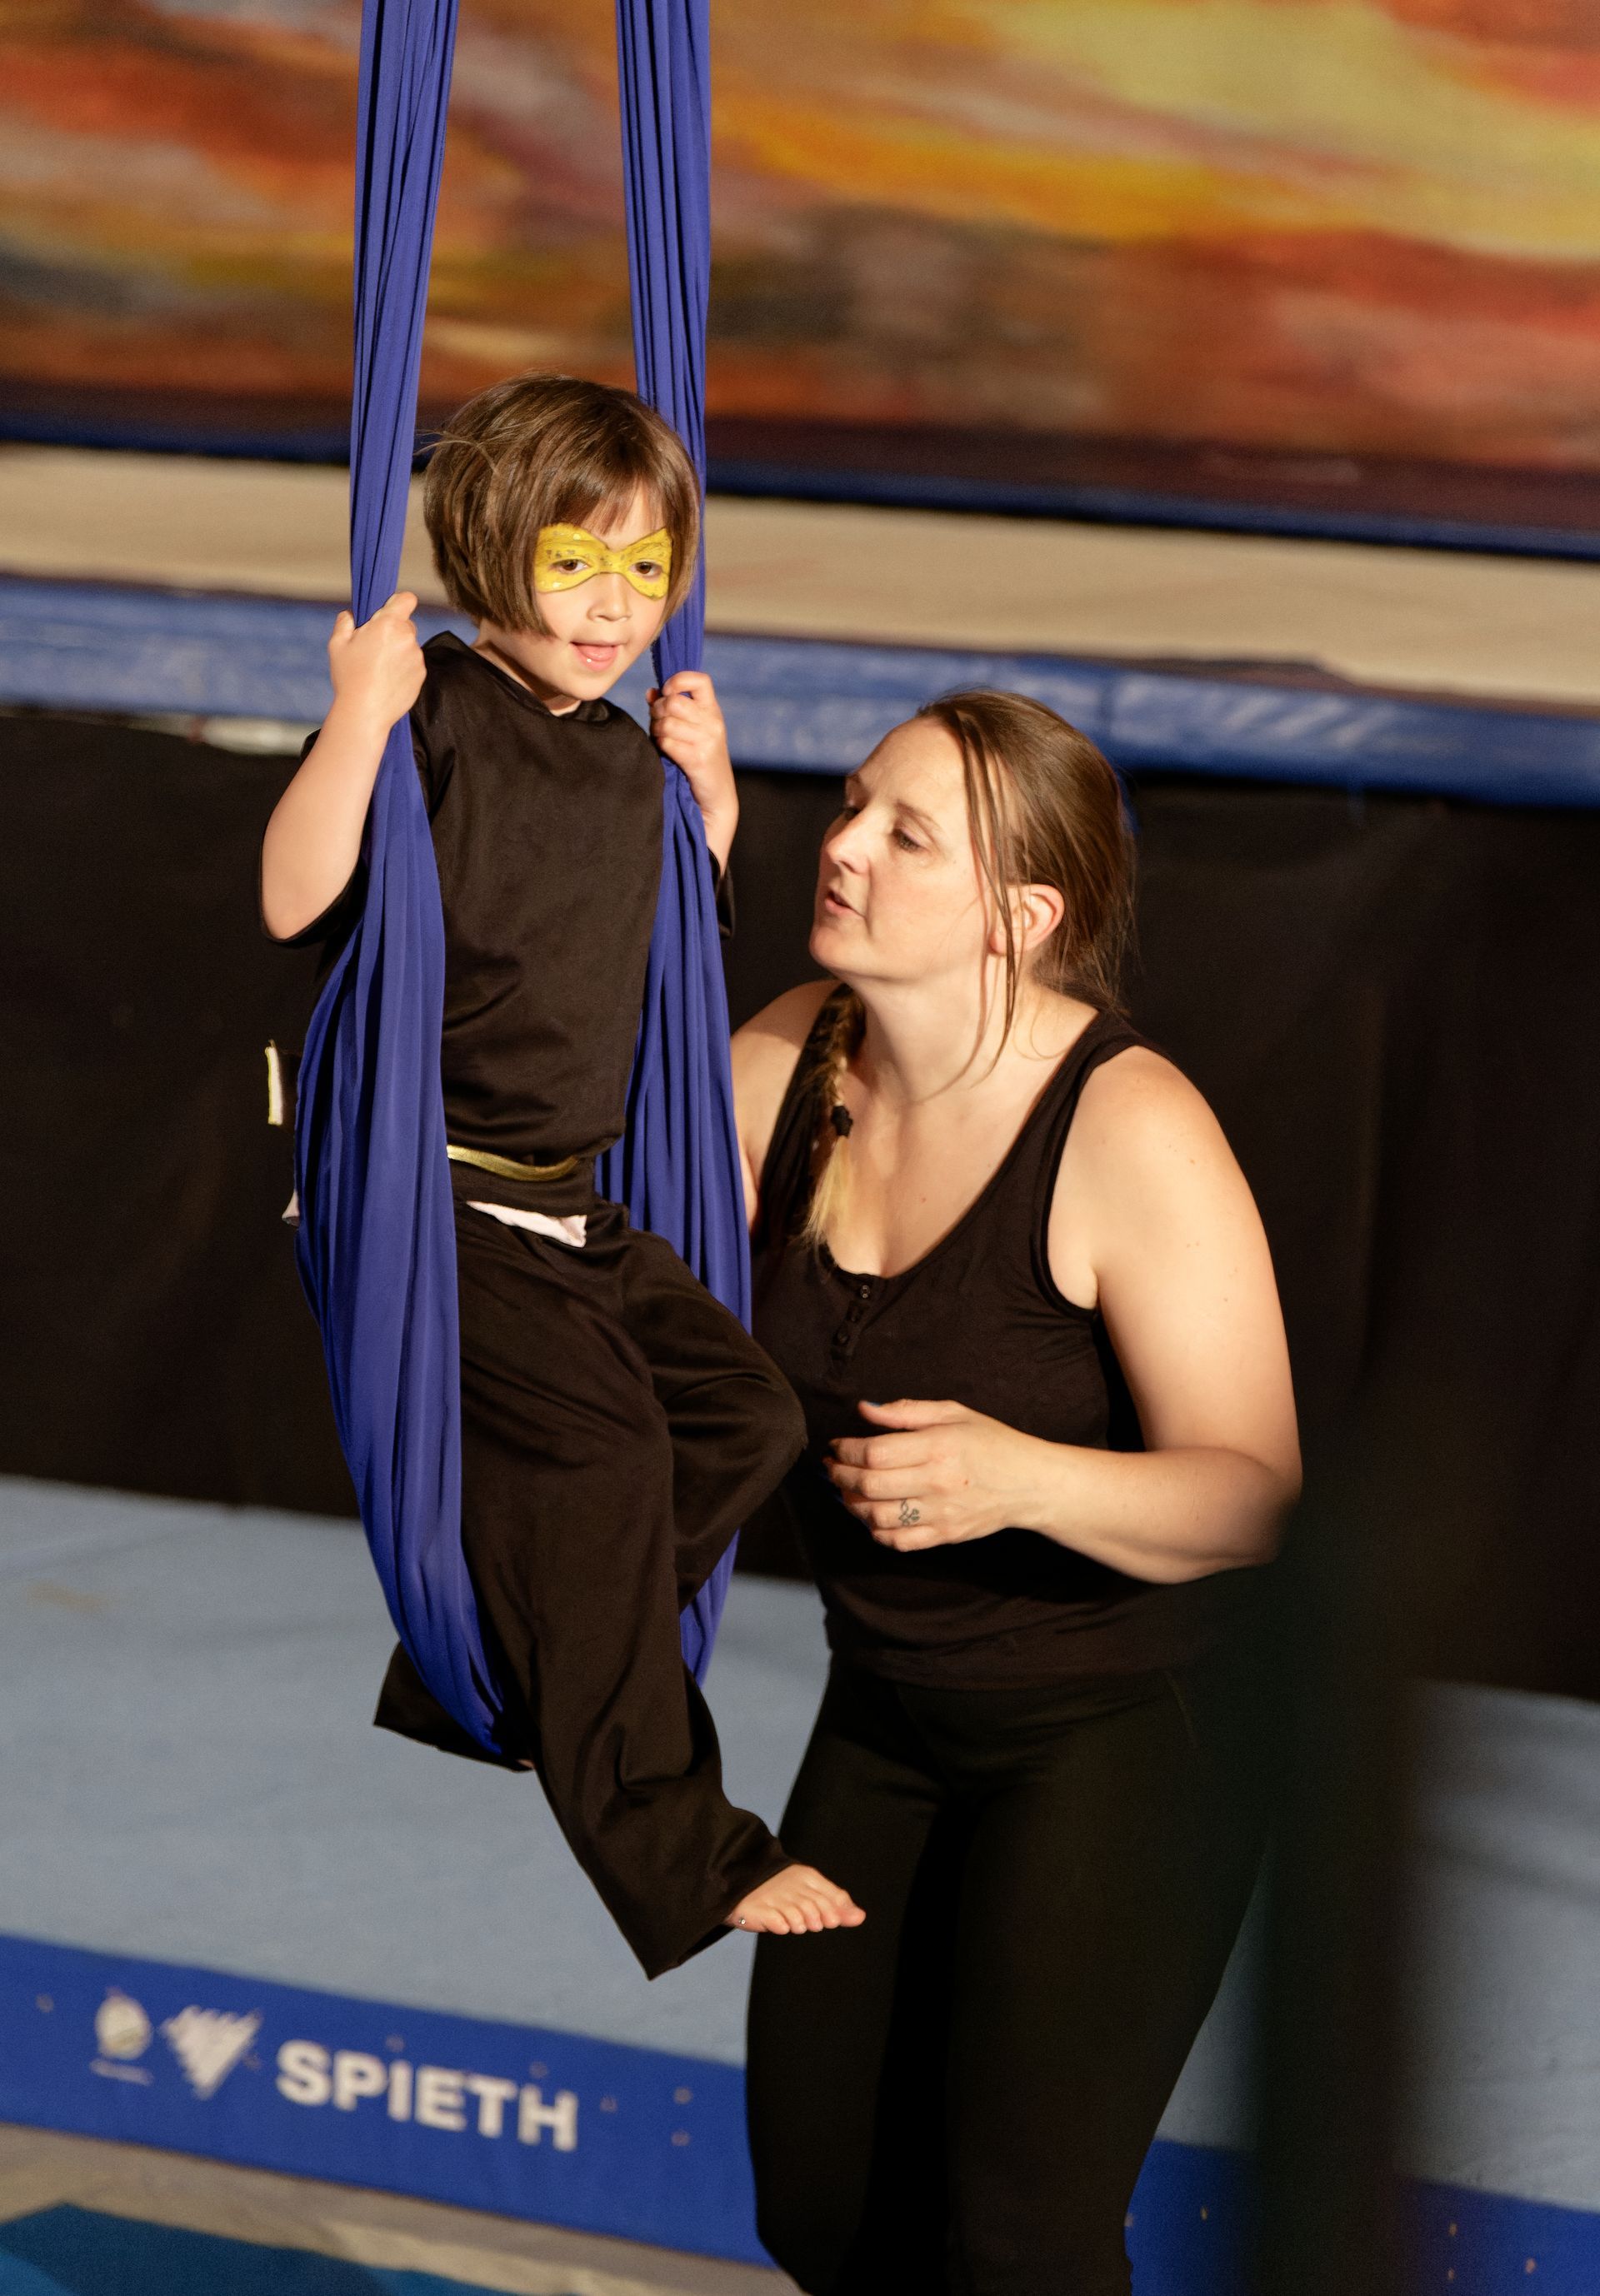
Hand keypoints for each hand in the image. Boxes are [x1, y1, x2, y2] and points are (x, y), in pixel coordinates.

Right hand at [327, 590, 424, 732]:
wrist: (365, 711)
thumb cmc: (350, 677)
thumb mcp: (337, 645)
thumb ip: (344, 623)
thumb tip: (349, 615)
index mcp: (388, 624)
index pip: (407, 599)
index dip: (398, 602)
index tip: (389, 611)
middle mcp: (407, 637)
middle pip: (406, 623)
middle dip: (393, 630)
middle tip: (373, 646)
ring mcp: (417, 657)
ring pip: (409, 645)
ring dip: (398, 650)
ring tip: (378, 668)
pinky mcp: (421, 675)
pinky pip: (413, 664)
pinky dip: (404, 668)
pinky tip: (387, 680)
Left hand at [648, 671, 736, 868]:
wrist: (714, 800)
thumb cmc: (697, 763)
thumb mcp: (690, 731)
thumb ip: (671, 710)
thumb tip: (650, 692)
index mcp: (713, 711)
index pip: (699, 680)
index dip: (678, 680)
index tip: (667, 692)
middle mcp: (713, 722)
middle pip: (674, 701)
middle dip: (658, 711)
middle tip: (657, 724)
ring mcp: (708, 741)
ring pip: (667, 723)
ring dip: (656, 731)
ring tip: (661, 740)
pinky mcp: (698, 759)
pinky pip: (667, 743)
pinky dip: (661, 747)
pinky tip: (665, 754)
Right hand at [726, 1863, 865, 1936]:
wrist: (741, 1882)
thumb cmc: (783, 1890)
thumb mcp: (811, 1892)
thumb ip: (836, 1904)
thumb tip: (861, 1917)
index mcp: (807, 1876)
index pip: (832, 1896)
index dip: (835, 1912)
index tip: (832, 1920)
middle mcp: (791, 1885)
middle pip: (816, 1908)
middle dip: (819, 1919)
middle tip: (814, 1923)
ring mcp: (774, 1897)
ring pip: (798, 1917)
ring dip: (801, 1924)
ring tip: (795, 1923)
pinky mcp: (758, 1910)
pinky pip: (777, 1922)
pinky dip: (782, 1926)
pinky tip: (782, 1925)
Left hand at [826, 1399, 1046, 1551]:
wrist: (1030, 1483)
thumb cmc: (991, 1442)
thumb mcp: (953, 1413)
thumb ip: (906, 1411)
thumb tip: (865, 1409)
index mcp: (938, 1446)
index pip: (873, 1453)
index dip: (845, 1450)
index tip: (836, 1446)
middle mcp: (937, 1482)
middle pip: (869, 1486)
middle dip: (839, 1476)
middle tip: (832, 1468)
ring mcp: (940, 1513)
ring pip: (876, 1517)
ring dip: (851, 1504)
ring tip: (847, 1491)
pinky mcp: (945, 1535)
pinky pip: (897, 1541)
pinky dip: (875, 1531)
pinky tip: (871, 1515)